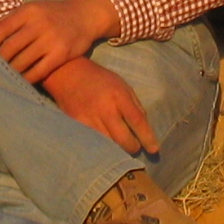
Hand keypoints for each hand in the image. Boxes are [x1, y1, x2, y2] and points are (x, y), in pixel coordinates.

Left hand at [0, 0, 115, 85]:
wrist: (86, 14)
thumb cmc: (53, 14)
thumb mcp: (33, 9)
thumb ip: (12, 20)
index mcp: (27, 11)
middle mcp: (38, 24)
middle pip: (8, 49)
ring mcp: (50, 39)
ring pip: (21, 63)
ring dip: (10, 72)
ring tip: (2, 78)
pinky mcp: (60, 54)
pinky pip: (37, 72)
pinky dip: (26, 79)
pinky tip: (20, 81)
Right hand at [44, 56, 160, 156]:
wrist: (68, 74)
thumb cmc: (100, 80)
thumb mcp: (123, 86)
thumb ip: (135, 106)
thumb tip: (144, 128)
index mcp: (119, 96)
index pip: (137, 121)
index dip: (147, 138)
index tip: (154, 149)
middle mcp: (105, 109)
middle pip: (123, 139)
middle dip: (132, 147)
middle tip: (136, 147)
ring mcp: (89, 120)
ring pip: (108, 145)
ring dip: (117, 150)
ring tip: (121, 148)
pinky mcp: (77, 126)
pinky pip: (93, 143)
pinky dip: (101, 147)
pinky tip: (105, 147)